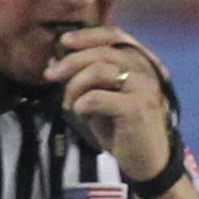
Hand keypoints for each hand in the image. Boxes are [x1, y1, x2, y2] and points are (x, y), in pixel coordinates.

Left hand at [45, 27, 175, 184]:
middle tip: (51, 76)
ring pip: (98, 70)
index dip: (87, 35)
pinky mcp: (138, 108)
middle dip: (70, 62)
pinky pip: (97, 97)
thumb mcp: (100, 98)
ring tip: (68, 103)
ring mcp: (144, 88)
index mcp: (139, 64)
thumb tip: (54, 60)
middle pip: (101, 52)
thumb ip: (83, 77)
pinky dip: (81, 104)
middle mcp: (145, 71)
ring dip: (74, 85)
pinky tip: (80, 114)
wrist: (147, 163)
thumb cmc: (122, 129)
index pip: (114, 35)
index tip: (64, 42)